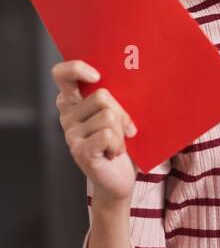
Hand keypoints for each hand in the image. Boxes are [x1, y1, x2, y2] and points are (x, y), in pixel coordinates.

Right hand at [52, 60, 137, 203]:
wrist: (119, 179)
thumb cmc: (120, 142)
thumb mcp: (117, 115)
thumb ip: (113, 98)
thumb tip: (130, 79)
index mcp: (73, 101)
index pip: (62, 74)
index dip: (77, 69)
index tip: (96, 76)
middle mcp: (67, 115)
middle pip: (102, 96)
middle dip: (122, 112)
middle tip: (124, 129)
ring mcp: (71, 134)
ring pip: (109, 116)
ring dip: (122, 132)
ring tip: (117, 144)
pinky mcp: (79, 151)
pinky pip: (108, 135)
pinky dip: (118, 144)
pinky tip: (112, 153)